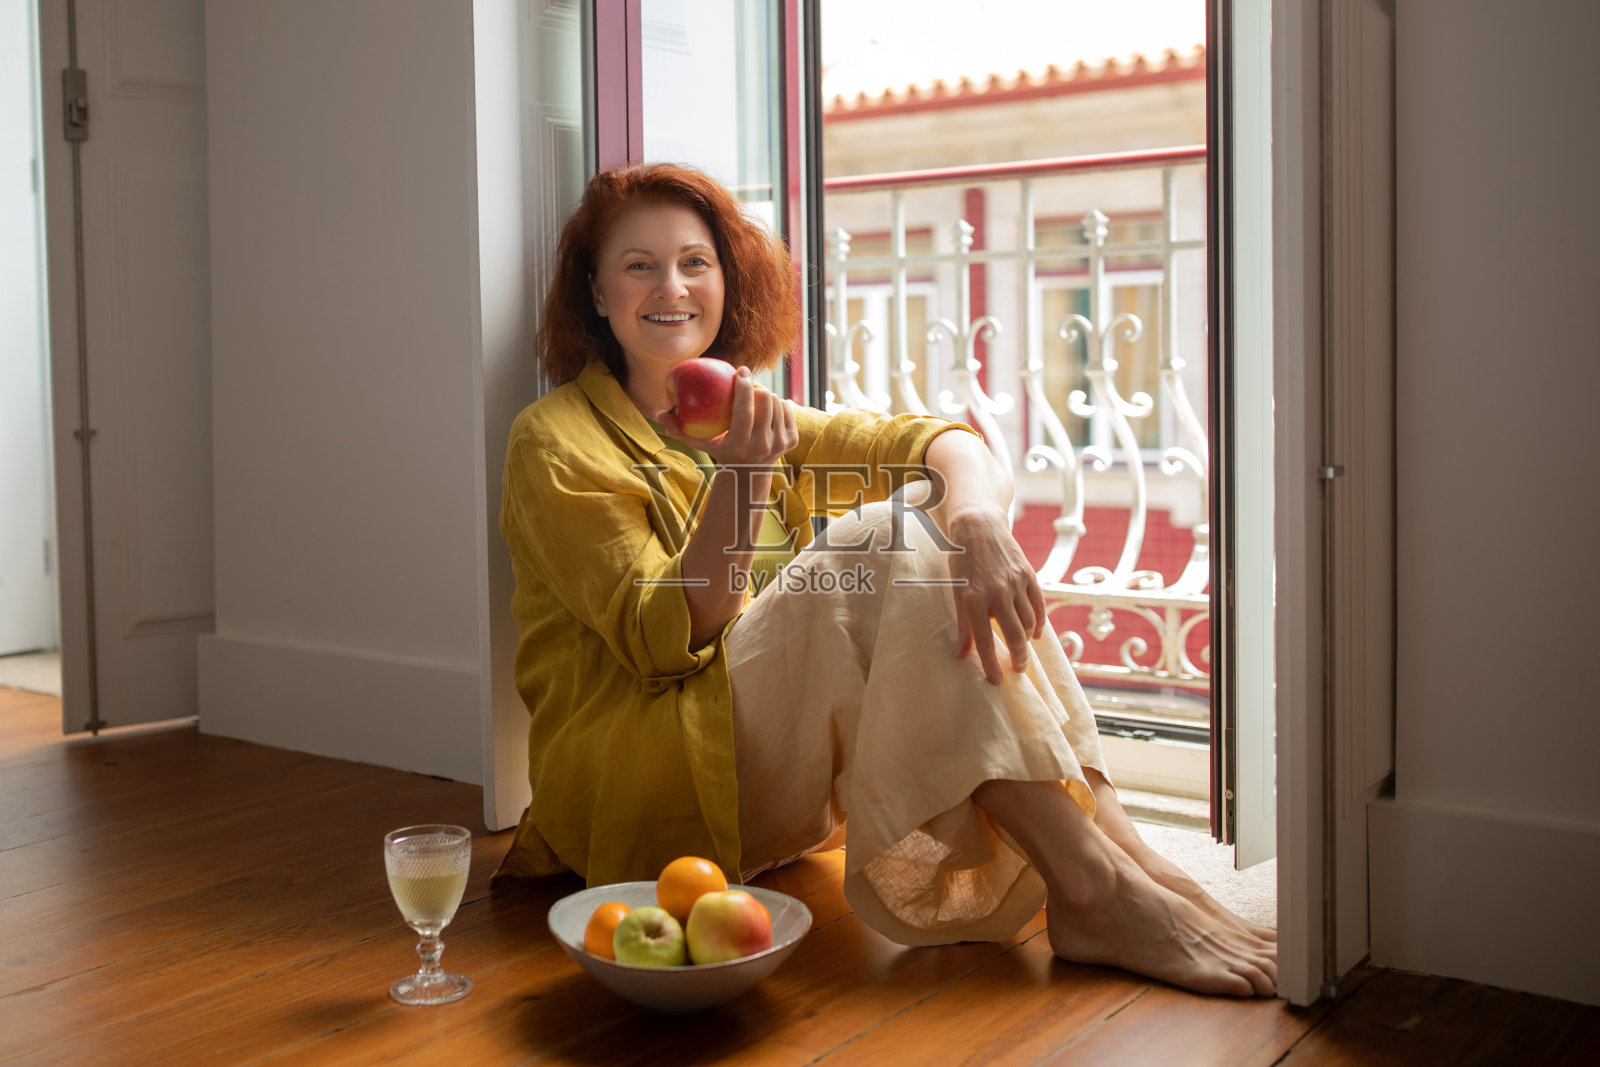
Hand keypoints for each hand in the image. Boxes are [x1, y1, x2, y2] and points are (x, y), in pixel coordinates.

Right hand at [657, 366, 797, 467]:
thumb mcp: (697, 443)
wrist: (748, 472)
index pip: (745, 411)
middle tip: (748, 383)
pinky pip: (788, 410)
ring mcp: (779, 444)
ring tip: (755, 398)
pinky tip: (768, 407)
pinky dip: (778, 404)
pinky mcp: (792, 441)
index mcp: (741, 444)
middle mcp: (763, 446)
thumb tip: (658, 413)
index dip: (745, 386)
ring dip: (767, 396)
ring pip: (778, 403)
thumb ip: (676, 429)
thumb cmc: (718, 449)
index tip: (741, 371)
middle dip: (757, 387)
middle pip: (766, 401)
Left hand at [945, 505, 1046, 684]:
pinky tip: (1035, 633)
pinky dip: (1039, 622)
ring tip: (1023, 651)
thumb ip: (962, 624)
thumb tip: (961, 655)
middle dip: (1018, 657)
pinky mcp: (1028, 574)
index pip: (984, 640)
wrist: (978, 527)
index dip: (991, 663)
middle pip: (1013, 634)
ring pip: (1028, 621)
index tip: (997, 681)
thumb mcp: (955, 591)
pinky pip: (1038, 605)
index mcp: (973, 598)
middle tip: (1018, 670)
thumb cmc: (962, 562)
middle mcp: (996, 592)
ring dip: (1027, 640)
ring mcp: (1015, 582)